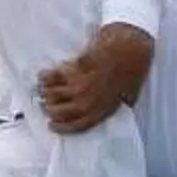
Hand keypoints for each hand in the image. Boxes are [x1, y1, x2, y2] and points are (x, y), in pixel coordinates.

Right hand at [38, 23, 153, 133]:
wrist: (130, 49)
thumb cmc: (132, 71)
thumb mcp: (128, 97)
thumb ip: (113, 107)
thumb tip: (104, 109)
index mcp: (100, 111)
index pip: (74, 126)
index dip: (59, 127)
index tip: (51, 124)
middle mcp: (87, 101)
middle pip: (57, 111)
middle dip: (48, 108)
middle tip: (46, 104)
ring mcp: (79, 85)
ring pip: (52, 94)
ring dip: (45, 92)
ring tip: (44, 88)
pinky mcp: (73, 69)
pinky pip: (53, 76)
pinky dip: (45, 76)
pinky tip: (44, 75)